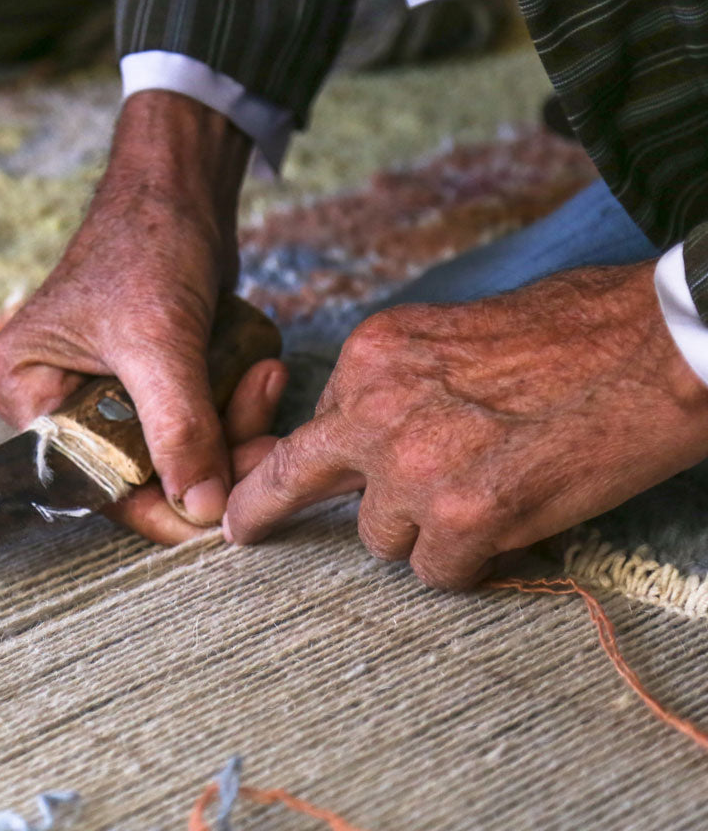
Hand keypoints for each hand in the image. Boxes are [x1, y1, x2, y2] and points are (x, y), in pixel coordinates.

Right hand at [0, 91, 286, 543]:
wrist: (181, 186)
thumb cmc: (147, 241)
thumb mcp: (159, 340)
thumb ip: (179, 428)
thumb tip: (203, 509)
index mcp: (26, 392)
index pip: (90, 479)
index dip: (158, 502)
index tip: (221, 511)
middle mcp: (58, 401)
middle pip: (141, 472)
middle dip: (210, 456)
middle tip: (266, 437)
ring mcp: (109, 393)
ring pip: (178, 451)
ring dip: (232, 426)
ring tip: (265, 375)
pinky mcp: (152, 381)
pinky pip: (197, 421)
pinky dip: (233, 406)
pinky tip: (260, 368)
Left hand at [224, 261, 707, 587]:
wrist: (657, 344)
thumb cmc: (572, 332)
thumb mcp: (454, 334)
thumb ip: (400, 385)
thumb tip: (375, 437)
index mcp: (373, 353)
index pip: (317, 422)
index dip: (315, 458)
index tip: (262, 486)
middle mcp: (376, 405)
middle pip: (299, 476)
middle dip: (268, 506)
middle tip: (246, 531)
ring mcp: (414, 463)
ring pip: (380, 536)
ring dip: (423, 532)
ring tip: (485, 496)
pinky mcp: (466, 515)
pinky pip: (437, 572)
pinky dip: (470, 563)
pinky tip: (508, 527)